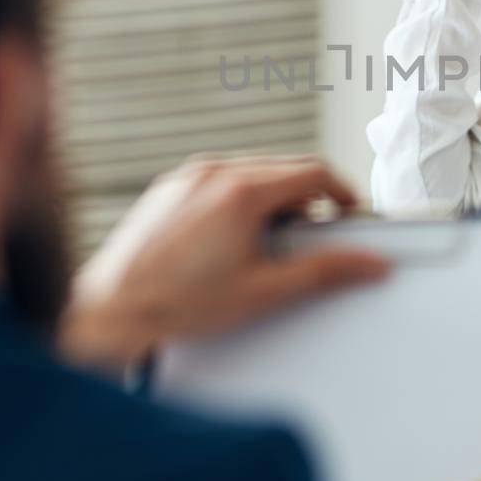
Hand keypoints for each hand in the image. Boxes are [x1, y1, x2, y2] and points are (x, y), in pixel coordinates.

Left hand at [58, 156, 388, 370]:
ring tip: (270, 240)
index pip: (313, 171)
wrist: (112, 312)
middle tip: (313, 232)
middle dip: (307, 196)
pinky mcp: (167, 188)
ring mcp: (186, 176)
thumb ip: (324, 272)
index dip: (341, 191)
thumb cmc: (178, 305)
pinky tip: (232, 237)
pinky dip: (238, 197)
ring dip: (272, 196)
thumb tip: (368, 263)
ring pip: (250, 171)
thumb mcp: (264, 292)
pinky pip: (218, 179)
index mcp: (242, 191)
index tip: (347, 211)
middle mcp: (213, 172)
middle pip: (282, 168)